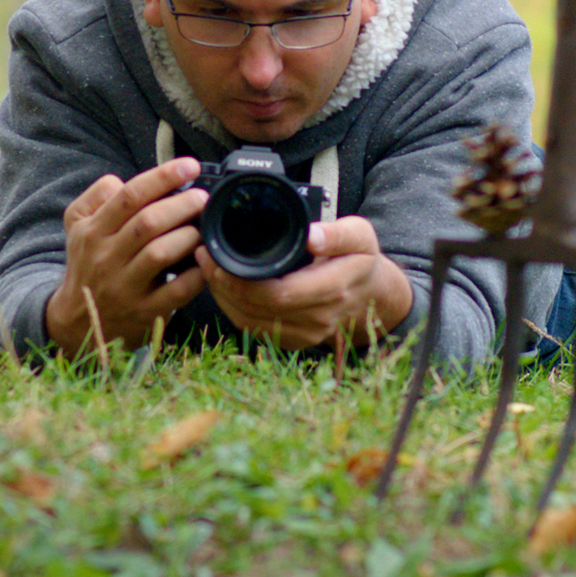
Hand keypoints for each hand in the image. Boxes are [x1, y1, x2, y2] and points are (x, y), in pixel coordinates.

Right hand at [44, 158, 208, 355]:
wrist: (77, 321)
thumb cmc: (88, 262)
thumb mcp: (76, 225)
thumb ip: (96, 196)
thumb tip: (122, 180)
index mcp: (93, 230)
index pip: (129, 196)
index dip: (162, 177)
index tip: (190, 166)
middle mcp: (107, 257)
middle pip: (147, 223)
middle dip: (181, 205)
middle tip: (203, 197)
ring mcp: (125, 286)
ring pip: (160, 254)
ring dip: (187, 236)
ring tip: (203, 226)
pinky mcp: (145, 311)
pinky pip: (176, 291)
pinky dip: (196, 274)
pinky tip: (205, 260)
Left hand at [196, 216, 414, 351]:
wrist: (371, 297)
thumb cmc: (361, 260)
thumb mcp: (360, 236)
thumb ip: (338, 234)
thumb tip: (313, 236)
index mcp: (333, 289)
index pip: (278, 293)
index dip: (241, 280)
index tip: (217, 256)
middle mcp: (318, 318)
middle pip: (257, 308)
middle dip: (224, 284)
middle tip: (204, 256)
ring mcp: (304, 335)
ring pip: (250, 322)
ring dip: (223, 296)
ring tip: (207, 267)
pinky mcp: (292, 342)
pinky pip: (253, 329)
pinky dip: (232, 309)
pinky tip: (222, 288)